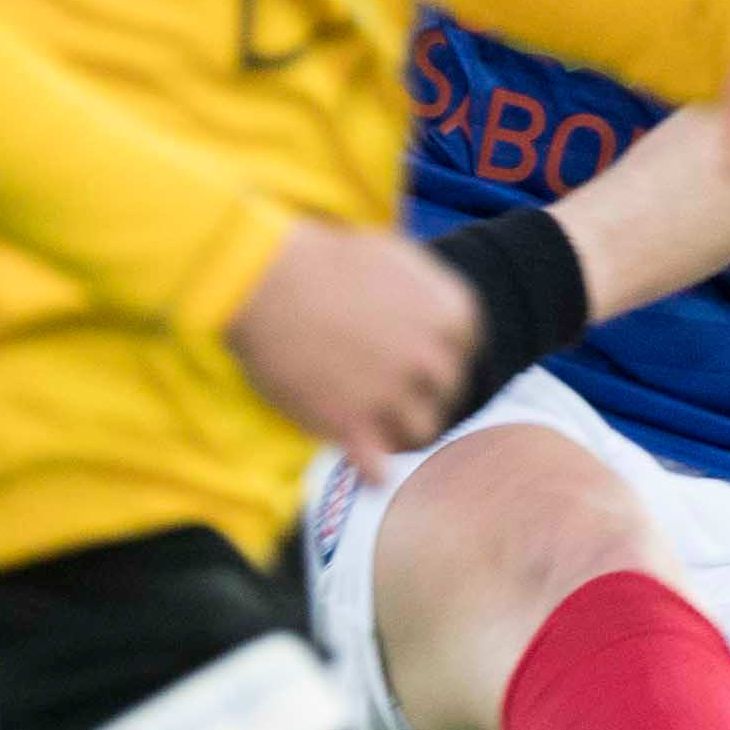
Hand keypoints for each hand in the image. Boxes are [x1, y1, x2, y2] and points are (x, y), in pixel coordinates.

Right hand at [223, 220, 476, 473]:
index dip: (438, 356)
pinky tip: (365, 466)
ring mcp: (393, 395)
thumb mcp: (394, 257)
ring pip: (420, 432)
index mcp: (449, 313)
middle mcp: (431, 358)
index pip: (465, 351)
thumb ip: (425, 292)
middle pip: (446, 393)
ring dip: (402, 430)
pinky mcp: (351, 425)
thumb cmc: (322, 260)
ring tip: (379, 427)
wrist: (264, 279)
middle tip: (391, 391)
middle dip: (422, 391)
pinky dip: (373, 472)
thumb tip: (435, 313)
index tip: (416, 359)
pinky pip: (377, 469)